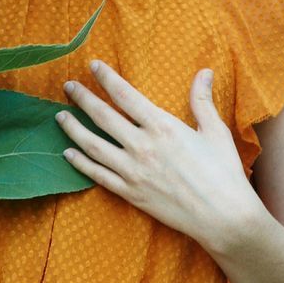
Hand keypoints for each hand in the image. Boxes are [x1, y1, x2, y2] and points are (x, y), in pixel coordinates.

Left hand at [55, 60, 256, 249]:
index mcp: (162, 126)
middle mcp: (142, 146)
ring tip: (60, 117)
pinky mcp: (130, 193)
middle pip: (103, 117)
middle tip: (68, 87)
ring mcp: (133, 171)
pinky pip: (98, 176)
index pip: (125, 95)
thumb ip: (202, 102)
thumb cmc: (223, 172)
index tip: (92, 66)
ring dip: (74, 129)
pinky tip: (68, 153)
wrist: (221, 216)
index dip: (106, 78)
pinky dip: (81, 163)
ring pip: (93, 146)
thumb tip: (204, 72)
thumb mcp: (216, 131)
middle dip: (82, 99)